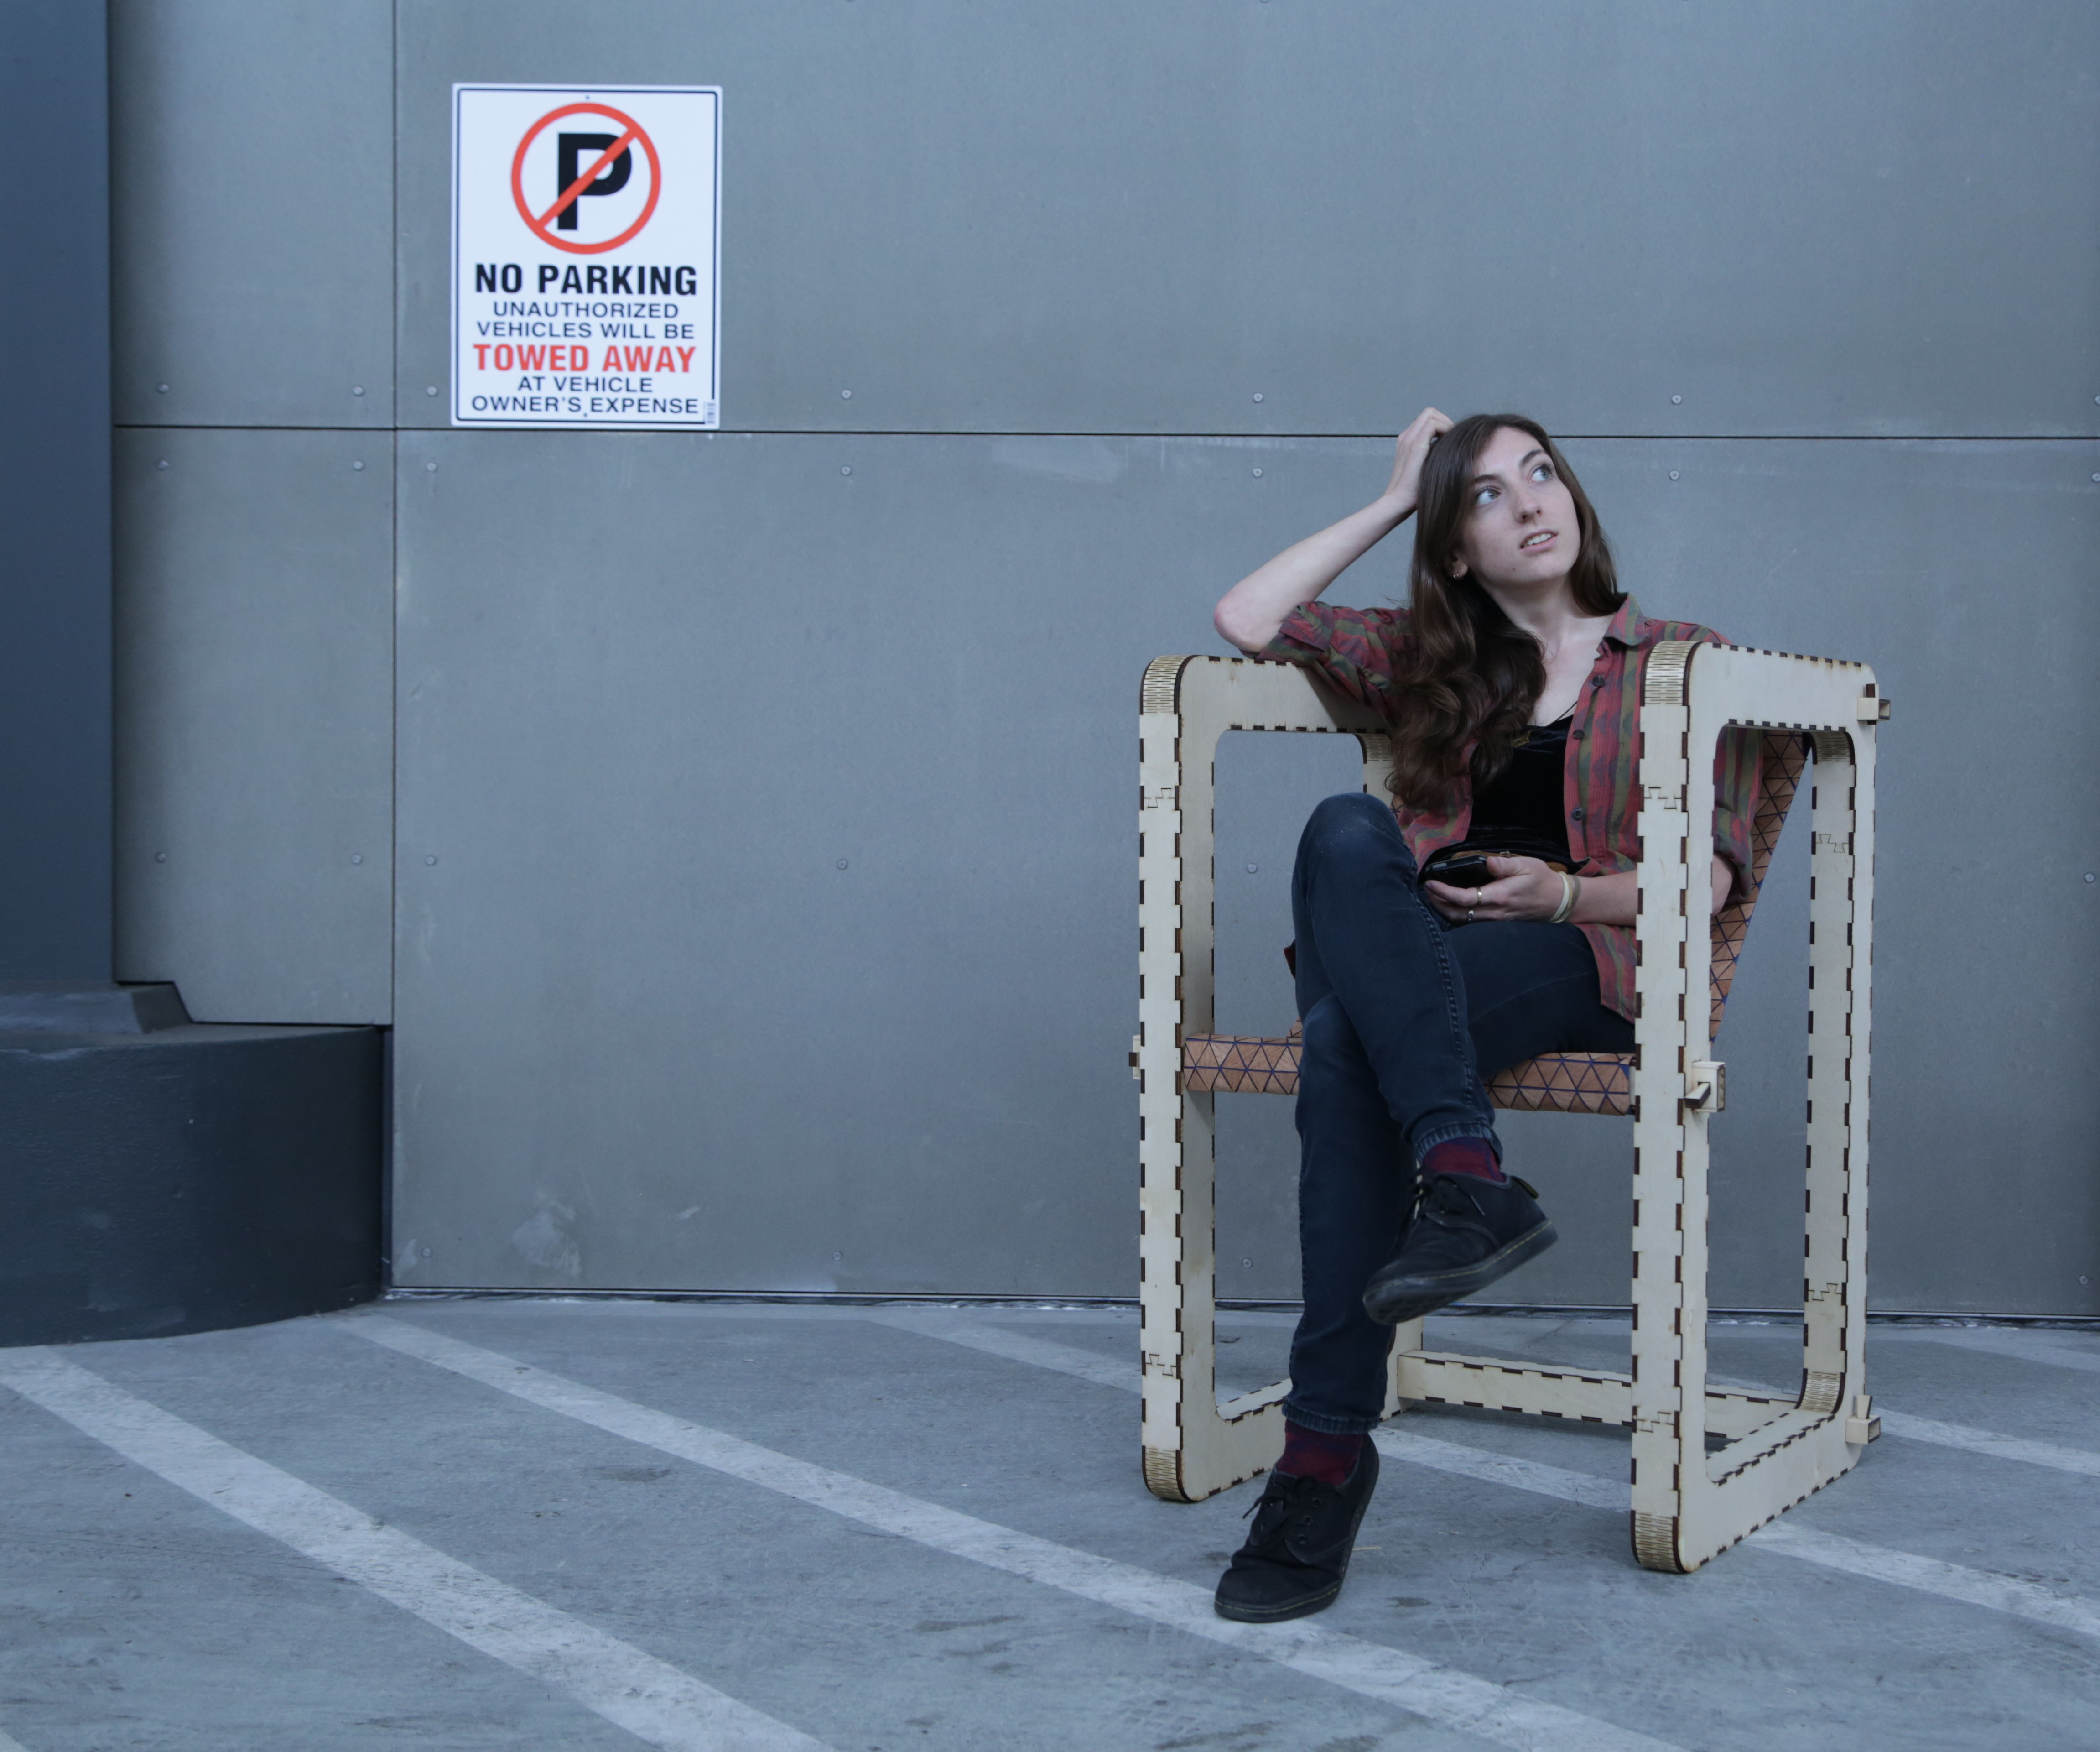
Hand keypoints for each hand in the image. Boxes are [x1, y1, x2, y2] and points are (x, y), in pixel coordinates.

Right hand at [1379, 407, 1453, 520]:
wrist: (1398, 502)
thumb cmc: (1413, 492)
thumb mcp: (1424, 469)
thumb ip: (1432, 456)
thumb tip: (1450, 451)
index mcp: (1407, 441)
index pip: (1427, 420)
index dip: (1441, 425)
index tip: (1447, 442)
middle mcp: (1406, 436)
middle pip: (1429, 412)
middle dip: (1444, 421)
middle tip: (1450, 440)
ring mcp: (1408, 439)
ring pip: (1431, 414)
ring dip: (1445, 424)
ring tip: (1449, 443)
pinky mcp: (1414, 445)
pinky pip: (1433, 423)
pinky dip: (1444, 429)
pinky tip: (1447, 446)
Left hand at [1423, 856, 1567, 925]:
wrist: (1557, 901)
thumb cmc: (1542, 880)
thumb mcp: (1527, 865)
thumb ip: (1505, 865)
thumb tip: (1488, 862)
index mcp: (1501, 896)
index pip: (1466, 898)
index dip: (1444, 892)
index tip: (1431, 883)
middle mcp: (1495, 912)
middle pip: (1458, 913)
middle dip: (1438, 903)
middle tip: (1426, 890)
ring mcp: (1495, 919)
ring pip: (1463, 920)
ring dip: (1444, 910)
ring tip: (1433, 896)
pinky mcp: (1496, 921)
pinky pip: (1471, 921)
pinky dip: (1456, 914)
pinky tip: (1449, 904)